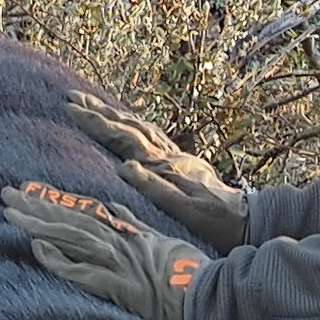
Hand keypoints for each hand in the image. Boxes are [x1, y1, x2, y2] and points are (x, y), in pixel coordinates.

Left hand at [4, 182, 208, 319]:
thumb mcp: (160, 239)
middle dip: (36, 205)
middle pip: (70, 219)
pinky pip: (81, 271)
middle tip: (7, 193)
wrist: (206, 293)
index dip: (54, 199)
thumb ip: (134, 224)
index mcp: (125, 230)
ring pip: (70, 237)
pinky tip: (36, 249)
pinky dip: (58, 260)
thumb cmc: (188, 270)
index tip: (28, 190)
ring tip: (10, 213)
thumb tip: (114, 208)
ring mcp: (116, 261)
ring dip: (39, 224)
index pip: (81, 210)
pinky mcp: (117, 285)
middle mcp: (117, 240)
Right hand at [57, 83, 248, 244]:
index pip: (123, 137)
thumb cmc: (216, 221)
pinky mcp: (185, 163)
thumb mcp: (184, 209)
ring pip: (141, 128)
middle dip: (100, 111)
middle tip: (73, 97)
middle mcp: (170, 156)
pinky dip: (136, 126)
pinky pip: (153, 138)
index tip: (71, 108)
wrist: (247, 220)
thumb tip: (124, 166)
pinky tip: (131, 125)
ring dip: (116, 115)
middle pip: (129, 126)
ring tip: (95, 104)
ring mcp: (178, 157)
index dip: (96, 122)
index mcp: (164, 166)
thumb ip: (154, 187)